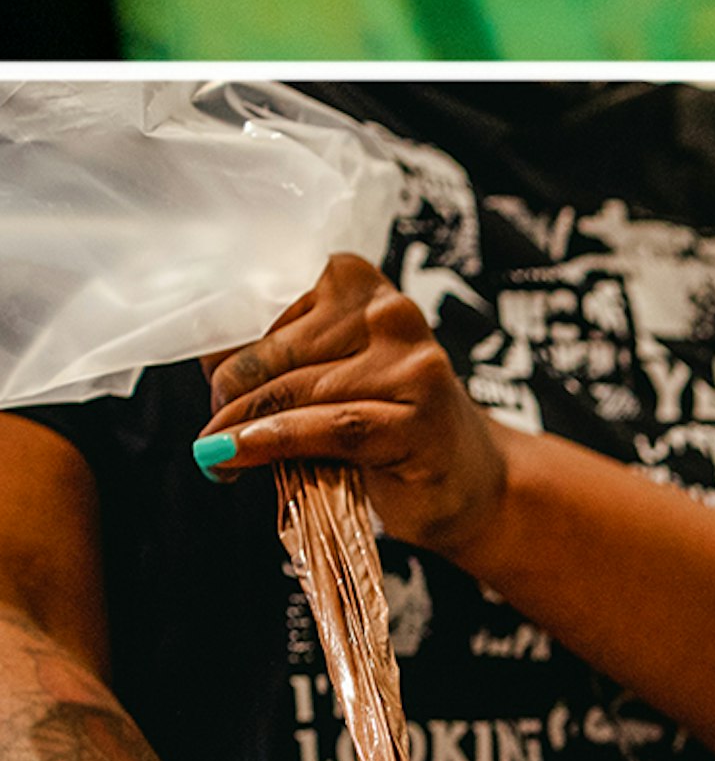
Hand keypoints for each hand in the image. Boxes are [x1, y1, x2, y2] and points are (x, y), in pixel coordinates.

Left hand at [196, 255, 508, 557]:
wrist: (460, 475)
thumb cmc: (382, 421)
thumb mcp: (325, 374)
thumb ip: (274, 361)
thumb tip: (207, 365)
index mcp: (361, 285)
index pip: (267, 303)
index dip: (224, 350)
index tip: (210, 386)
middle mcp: (392, 313)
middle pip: (274, 352)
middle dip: (228, 396)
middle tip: (214, 433)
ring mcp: (414, 365)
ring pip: (295, 391)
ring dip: (239, 429)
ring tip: (219, 455)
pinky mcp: (422, 420)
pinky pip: (329, 426)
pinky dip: (272, 442)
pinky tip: (237, 457)